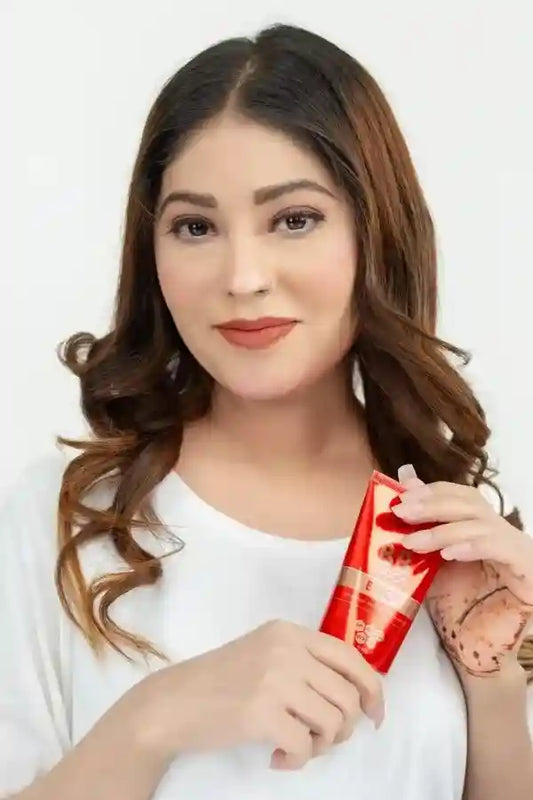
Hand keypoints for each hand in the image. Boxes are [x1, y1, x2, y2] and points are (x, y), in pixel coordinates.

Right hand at [126, 619, 383, 770]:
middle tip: (321, 738)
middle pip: (348, 695)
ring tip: (298, 745)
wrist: (173, 702)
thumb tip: (355, 695)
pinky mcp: (262, 713)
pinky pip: (307, 746)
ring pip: (334, 721)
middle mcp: (286, 649)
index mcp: (289, 632)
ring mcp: (275, 679)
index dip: (372, 689)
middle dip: (344, 727)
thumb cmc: (220, 681)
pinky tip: (278, 757)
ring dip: (322, 744)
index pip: (350, 657)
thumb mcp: (264, 653)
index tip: (374, 715)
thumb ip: (303, 662)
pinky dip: (299, 759)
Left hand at [392, 466, 532, 676]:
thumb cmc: (456, 608)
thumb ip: (420, 528)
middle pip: (470, 503)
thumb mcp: (430, 563)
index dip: (431, 491)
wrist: (478, 654)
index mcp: (482, 527)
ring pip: (482, 524)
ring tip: (412, 542)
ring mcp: (518, 551)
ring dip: (443, 530)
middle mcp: (503, 533)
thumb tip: (401, 485)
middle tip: (401, 512)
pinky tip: (448, 554)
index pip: (460, 495)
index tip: (401, 496)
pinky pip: (502, 549)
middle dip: (432, 505)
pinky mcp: (528, 571)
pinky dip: (472, 546)